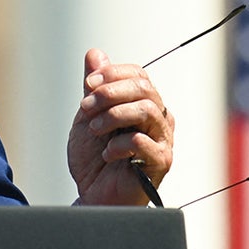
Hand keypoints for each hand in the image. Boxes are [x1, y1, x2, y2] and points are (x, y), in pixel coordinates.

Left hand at [67, 49, 173, 205]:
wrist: (93, 195)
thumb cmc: (94, 159)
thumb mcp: (88, 117)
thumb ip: (95, 88)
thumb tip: (95, 53)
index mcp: (144, 105)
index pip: (138, 75)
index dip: (112, 74)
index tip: (88, 84)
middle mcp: (159, 120)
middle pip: (144, 89)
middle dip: (109, 93)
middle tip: (85, 107)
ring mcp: (162, 141)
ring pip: (146, 110)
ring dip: (112, 115)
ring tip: (93, 130)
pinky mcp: (161, 163)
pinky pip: (145, 142)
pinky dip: (119, 144)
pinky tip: (106, 153)